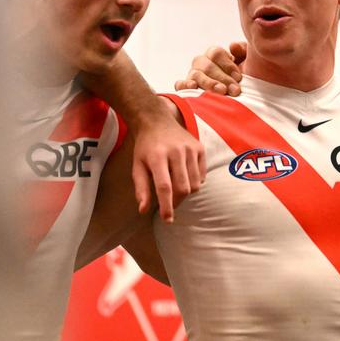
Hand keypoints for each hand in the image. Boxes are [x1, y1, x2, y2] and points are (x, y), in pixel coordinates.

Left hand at [132, 100, 205, 222]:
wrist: (157, 121)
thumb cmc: (145, 147)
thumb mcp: (137, 166)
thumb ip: (141, 188)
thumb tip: (144, 210)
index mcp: (157, 157)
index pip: (164, 187)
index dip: (167, 206)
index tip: (167, 220)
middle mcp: (176, 151)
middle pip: (183, 187)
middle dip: (177, 201)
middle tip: (170, 203)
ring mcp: (190, 149)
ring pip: (195, 183)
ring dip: (186, 192)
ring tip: (176, 188)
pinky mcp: (200, 148)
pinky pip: (202, 175)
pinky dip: (195, 181)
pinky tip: (185, 176)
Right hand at [174, 42, 246, 95]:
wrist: (245, 100)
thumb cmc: (246, 79)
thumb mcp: (249, 63)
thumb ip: (243, 51)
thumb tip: (232, 46)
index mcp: (215, 55)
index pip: (216, 53)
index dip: (227, 65)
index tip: (239, 78)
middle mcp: (202, 63)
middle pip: (206, 65)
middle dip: (222, 78)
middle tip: (234, 90)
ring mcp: (193, 75)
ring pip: (195, 74)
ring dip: (209, 83)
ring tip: (222, 92)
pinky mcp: (187, 88)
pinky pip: (180, 84)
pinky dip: (184, 85)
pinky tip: (193, 87)